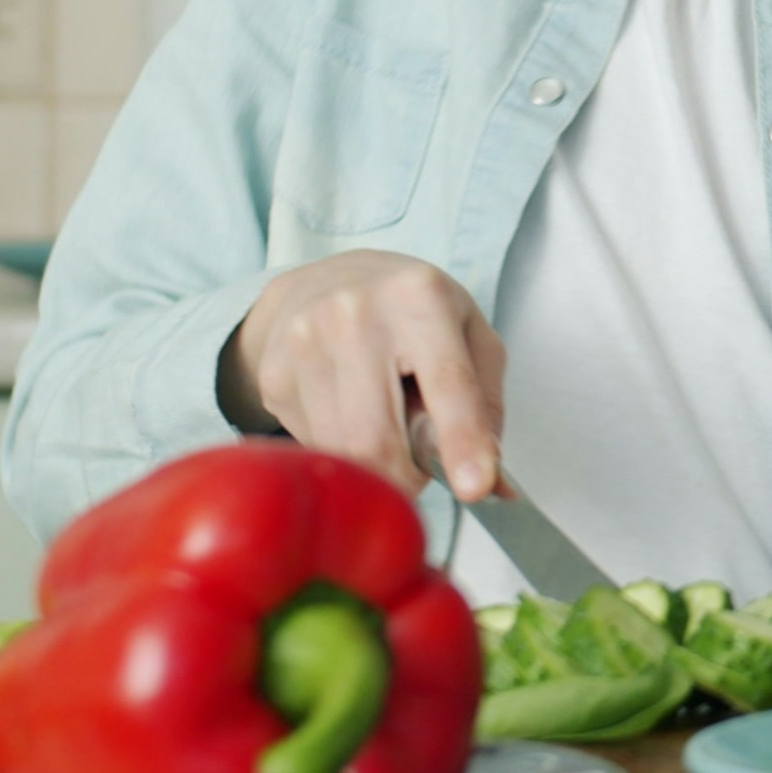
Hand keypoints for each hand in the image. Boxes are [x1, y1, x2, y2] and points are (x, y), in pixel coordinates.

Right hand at [219, 251, 509, 500]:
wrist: (322, 284)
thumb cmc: (410, 312)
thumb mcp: (467, 331)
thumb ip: (485, 402)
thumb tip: (497, 485)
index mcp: (419, 297)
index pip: (447, 382)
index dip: (462, 440)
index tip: (476, 488)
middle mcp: (355, 314)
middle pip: (380, 438)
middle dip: (407, 479)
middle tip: (420, 473)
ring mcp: (305, 343)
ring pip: (344, 453)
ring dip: (374, 467)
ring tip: (386, 430)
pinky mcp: (274, 375)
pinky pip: (314, 447)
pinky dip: (341, 451)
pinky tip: (348, 415)